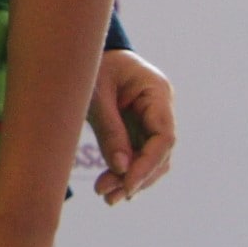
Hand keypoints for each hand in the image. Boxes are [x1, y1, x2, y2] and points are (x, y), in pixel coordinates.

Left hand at [88, 48, 175, 203]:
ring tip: (106, 196)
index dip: (148, 163)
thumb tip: (120, 169)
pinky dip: (125, 170)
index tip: (127, 183)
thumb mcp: (94, 94)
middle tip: (109, 196)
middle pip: (160, 152)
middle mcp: (160, 107)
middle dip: (136, 177)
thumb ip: (109, 129)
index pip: (164, 136)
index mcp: (157, 90)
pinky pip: (138, 153)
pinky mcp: (138, 126)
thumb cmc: (89, 64)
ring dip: (131, 179)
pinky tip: (111, 187)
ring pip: (151, 158)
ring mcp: (151, 118)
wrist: (83, 50)